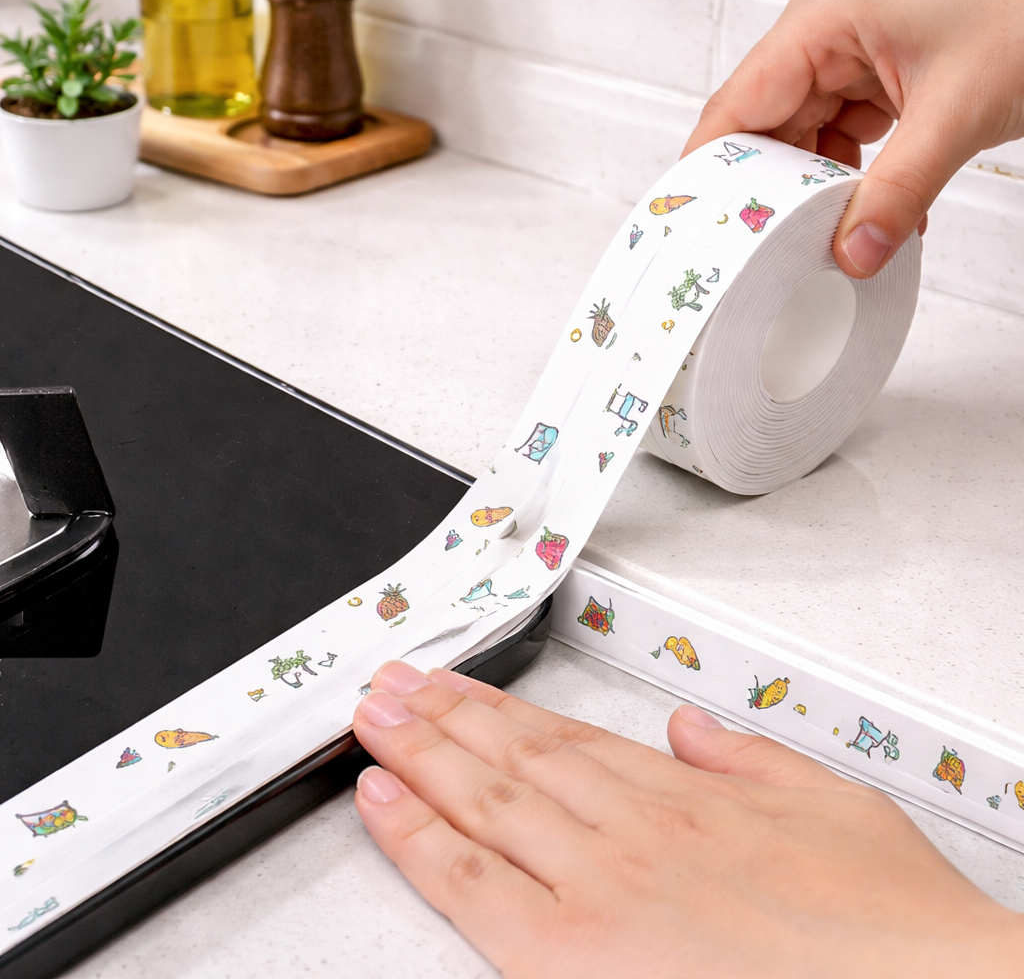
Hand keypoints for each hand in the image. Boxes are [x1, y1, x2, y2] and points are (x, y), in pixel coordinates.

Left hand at [352, 660, 1022, 977]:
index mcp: (682, 793)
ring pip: (484, 799)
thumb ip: (748, 758)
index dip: (494, 709)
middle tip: (387, 688)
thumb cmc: (889, 923)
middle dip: (438, 717)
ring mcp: (598, 885)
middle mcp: (629, 828)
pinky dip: (419, 837)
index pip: (561, 736)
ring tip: (372, 721)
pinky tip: (384, 803)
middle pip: (510, 757)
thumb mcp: (829, 803)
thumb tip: (691, 729)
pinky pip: (475, 884)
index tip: (451, 687)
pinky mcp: (578, 953)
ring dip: (417, 753)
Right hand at [683, 0, 1023, 277]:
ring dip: (824, 186)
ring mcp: (861, 38)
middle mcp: (832, 19)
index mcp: (828, 10)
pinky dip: (861, 171)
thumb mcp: (959, 111)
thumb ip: (898, 195)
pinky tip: (875, 208)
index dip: (711, 170)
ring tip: (831, 236)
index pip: (739, 104)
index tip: (694, 228)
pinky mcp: (889, 59)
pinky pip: (852, 126)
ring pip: (812, 130)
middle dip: (776, 190)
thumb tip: (853, 257)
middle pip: (771, 123)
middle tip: (771, 253)